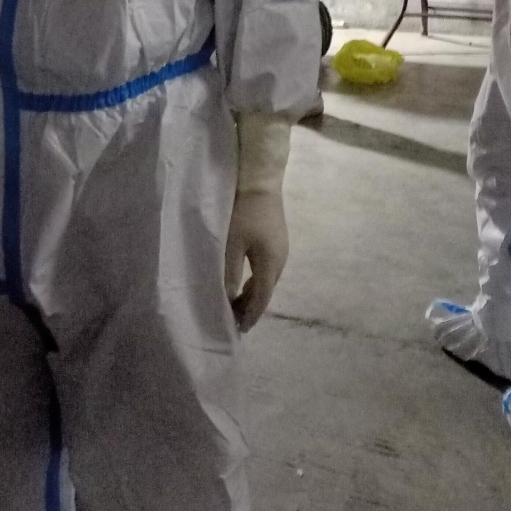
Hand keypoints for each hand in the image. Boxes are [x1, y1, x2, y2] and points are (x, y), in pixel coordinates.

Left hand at [225, 189, 288, 333]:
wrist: (260, 180)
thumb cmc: (242, 212)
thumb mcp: (231, 244)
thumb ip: (230, 273)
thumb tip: (229, 299)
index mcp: (271, 264)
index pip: (261, 298)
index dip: (251, 315)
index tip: (239, 329)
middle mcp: (281, 260)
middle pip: (266, 291)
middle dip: (251, 307)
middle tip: (234, 320)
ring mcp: (281, 249)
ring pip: (267, 280)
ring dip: (253, 294)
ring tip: (237, 304)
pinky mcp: (277, 240)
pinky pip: (267, 269)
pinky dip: (256, 280)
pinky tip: (244, 281)